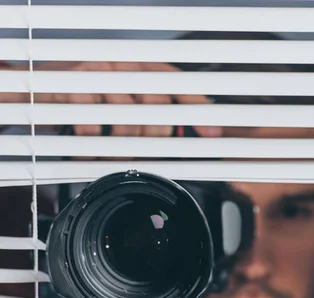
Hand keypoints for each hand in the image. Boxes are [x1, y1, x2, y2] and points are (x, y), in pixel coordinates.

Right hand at [33, 60, 221, 138]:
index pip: (175, 83)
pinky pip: (95, 129)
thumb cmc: (85, 99)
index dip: (196, 107)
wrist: (38, 88)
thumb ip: (148, 117)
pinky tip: (89, 147)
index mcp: (136, 67)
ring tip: (114, 151)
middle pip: (156, 109)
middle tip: (140, 151)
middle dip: (153, 140)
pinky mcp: (73, 86)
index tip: (212, 132)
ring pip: (128, 122)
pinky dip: (93, 147)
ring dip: (123, 148)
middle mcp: (121, 66)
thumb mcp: (119, 103)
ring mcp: (98, 74)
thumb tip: (183, 139)